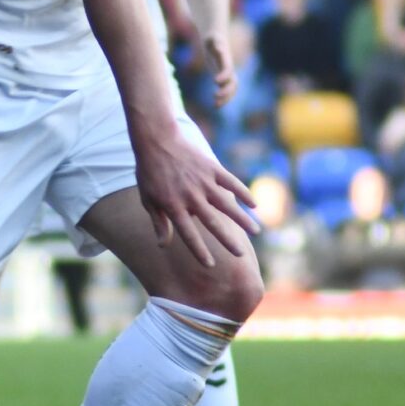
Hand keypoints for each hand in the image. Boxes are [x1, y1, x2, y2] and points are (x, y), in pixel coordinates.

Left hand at [133, 122, 259, 266]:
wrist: (157, 140)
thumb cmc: (149, 172)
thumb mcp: (147, 199)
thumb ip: (158, 222)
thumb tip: (163, 245)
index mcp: (174, 206)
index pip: (188, 234)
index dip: (199, 250)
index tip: (210, 265)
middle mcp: (191, 197)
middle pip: (212, 223)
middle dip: (227, 240)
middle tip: (239, 254)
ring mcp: (203, 182)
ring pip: (227, 204)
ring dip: (242, 219)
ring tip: (256, 231)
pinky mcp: (211, 168)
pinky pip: (231, 182)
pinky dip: (243, 192)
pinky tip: (254, 204)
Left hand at [200, 32, 237, 107]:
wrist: (217, 39)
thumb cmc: (212, 38)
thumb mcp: (212, 39)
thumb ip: (216, 43)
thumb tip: (220, 48)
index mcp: (226, 58)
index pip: (229, 69)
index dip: (224, 76)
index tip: (215, 82)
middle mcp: (229, 68)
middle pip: (233, 82)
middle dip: (226, 91)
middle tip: (214, 96)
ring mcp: (228, 74)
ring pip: (232, 89)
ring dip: (226, 98)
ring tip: (215, 105)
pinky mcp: (224, 78)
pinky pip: (227, 90)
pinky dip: (223, 99)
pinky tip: (215, 105)